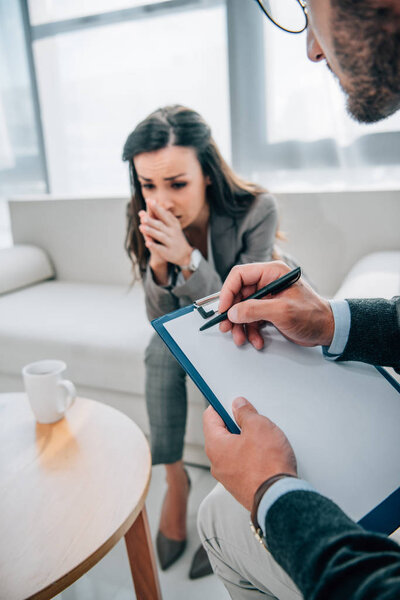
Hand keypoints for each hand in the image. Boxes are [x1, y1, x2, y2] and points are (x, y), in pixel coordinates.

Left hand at [138, 199, 192, 266]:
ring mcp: (171, 242)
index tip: (149, 200)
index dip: (156, 208)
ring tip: (141, 227)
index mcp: (173, 224)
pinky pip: (160, 248)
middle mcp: (173, 232)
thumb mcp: (172, 225)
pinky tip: (146, 243)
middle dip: (151, 220)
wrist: (184, 254)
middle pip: (160, 225)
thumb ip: (164, 215)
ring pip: (160, 236)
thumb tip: (155, 201)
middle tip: (142, 215)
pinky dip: (154, 246)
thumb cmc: (174, 236)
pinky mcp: (168, 252)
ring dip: (151, 231)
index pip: (163, 215)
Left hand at [203, 397, 296, 510]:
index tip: (231, 401)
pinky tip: (267, 456)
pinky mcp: (241, 486)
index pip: (210, 417)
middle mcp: (217, 463)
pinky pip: (243, 465)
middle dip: (237, 424)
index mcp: (215, 445)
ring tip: (264, 439)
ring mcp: (228, 477)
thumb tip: (238, 406)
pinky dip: (252, 458)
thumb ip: (245, 412)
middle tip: (253, 419)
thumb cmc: (268, 464)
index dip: (221, 406)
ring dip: (246, 442)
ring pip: (233, 450)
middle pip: (222, 434)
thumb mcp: (259, 426)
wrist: (279, 499)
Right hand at [218, 261, 333, 348]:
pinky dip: (250, 331)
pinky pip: (251, 319)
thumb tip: (233, 312)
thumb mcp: (282, 312)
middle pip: (238, 294)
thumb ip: (255, 310)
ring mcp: (267, 297)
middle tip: (226, 327)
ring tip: (241, 339)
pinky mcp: (268, 310)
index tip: (223, 308)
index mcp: (272, 273)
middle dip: (232, 313)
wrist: (327, 330)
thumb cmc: (313, 315)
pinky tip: (256, 340)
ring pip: (242, 309)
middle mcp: (268, 282)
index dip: (227, 291)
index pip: (240, 275)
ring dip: (240, 326)